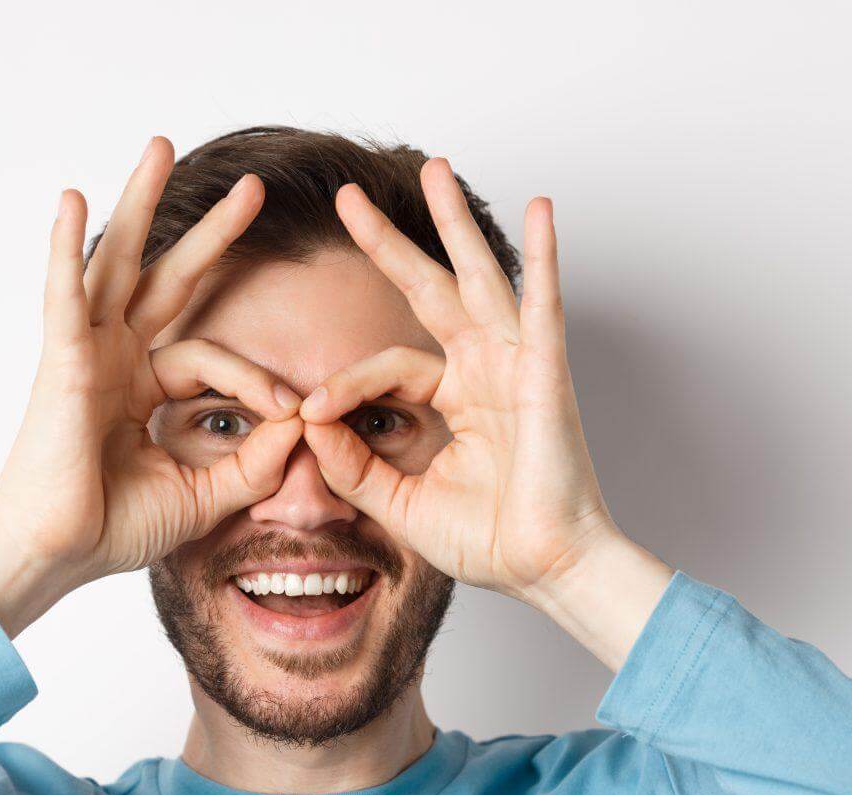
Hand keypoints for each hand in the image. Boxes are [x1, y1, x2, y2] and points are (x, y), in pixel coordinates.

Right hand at [0, 138, 303, 637]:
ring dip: (140, 203)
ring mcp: (85, 353)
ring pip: (118, 262)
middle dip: (211, 232)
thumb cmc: (113, 528)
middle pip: (167, 277)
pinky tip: (73, 201)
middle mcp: (114, 358)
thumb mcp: (205, 492)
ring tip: (160, 146)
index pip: (212, 357)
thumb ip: (254, 461)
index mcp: (142, 386)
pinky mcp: (61, 362)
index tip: (295, 414)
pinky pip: (66, 296)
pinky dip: (67, 249)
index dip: (258, 380)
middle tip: (253, 188)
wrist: (58, 558)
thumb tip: (304, 427)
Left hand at [299, 159, 672, 667]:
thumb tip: (308, 425)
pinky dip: (545, 256)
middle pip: (430, 289)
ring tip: (435, 169)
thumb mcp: (400, 501)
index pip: (387, 367)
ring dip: (454, 224)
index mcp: (455, 399)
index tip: (306, 412)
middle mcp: (484, 371)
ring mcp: (515, 365)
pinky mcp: (545, 372)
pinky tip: (540, 208)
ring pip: (478, 278)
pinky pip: (543, 305)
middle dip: (389, 243)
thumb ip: (354, 465)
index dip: (343, 384)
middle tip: (347, 199)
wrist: (543, 569)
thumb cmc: (488, 541)